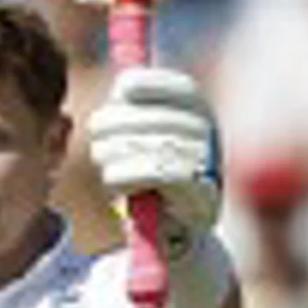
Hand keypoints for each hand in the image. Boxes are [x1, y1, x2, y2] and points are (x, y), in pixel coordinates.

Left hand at [88, 66, 223, 251]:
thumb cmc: (148, 169)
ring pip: (156, 145)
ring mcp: (211, 165)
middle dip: (119, 120)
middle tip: (94, 131)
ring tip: (102, 156)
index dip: (153, 84)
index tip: (121, 89)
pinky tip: (113, 178)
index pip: (184, 89)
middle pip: (160, 117)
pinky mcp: (202, 195)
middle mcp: (213, 137)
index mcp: (203, 116)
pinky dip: (128, 174)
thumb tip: (122, 81)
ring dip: (118, 149)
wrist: (172, 226)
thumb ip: (135, 106)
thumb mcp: (142, 132)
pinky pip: (159, 174)